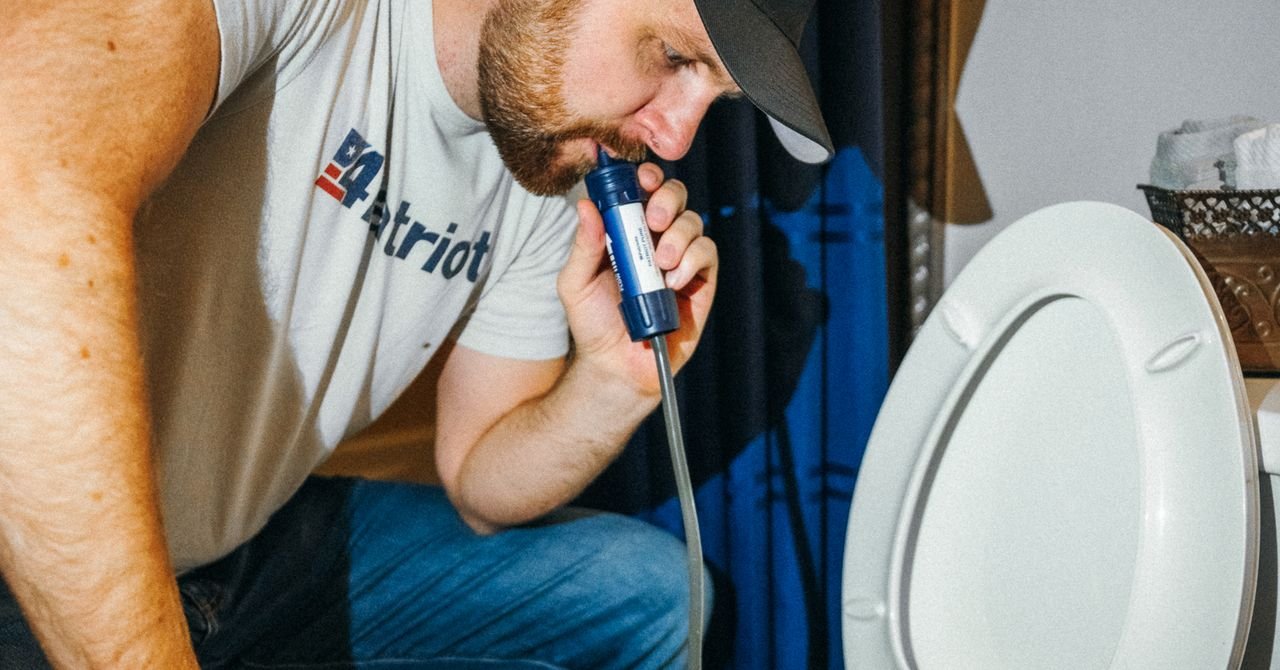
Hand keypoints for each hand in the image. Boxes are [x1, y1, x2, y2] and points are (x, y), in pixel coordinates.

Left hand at [557, 162, 718, 396]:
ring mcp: (681, 259)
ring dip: (678, 235)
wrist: (615, 366)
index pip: (642, 191)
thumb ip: (584, 245)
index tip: (640, 177)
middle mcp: (656, 239)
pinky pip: (707, 253)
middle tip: (653, 218)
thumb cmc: (593, 323)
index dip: (645, 177)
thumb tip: (586, 205)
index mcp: (626, 231)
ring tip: (660, 263)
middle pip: (675, 196)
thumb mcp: (575, 282)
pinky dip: (692, 260)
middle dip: (667, 198)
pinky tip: (673, 281)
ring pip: (693, 222)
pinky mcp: (700, 282)